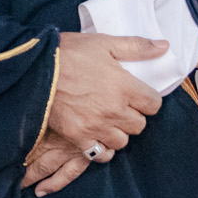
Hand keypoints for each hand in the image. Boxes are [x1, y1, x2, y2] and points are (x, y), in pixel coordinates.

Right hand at [19, 33, 164, 196]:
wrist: (33, 70)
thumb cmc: (68, 53)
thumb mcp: (104, 43)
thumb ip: (136, 47)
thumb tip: (164, 47)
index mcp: (124, 86)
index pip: (154, 104)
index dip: (148, 99)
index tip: (138, 96)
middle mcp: (114, 110)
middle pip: (140, 125)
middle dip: (133, 116)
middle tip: (121, 106)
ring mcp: (96, 126)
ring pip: (122, 141)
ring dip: (118, 132)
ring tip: (107, 121)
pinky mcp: (78, 137)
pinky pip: (100, 154)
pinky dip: (101, 147)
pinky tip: (96, 135)